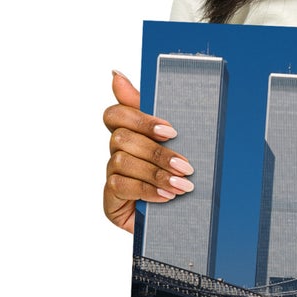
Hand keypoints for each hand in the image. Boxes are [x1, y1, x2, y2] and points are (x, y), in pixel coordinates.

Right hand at [103, 69, 195, 234]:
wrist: (181, 221)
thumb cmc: (178, 177)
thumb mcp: (177, 144)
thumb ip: (155, 112)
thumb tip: (117, 74)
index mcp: (130, 134)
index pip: (115, 114)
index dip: (140, 118)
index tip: (171, 130)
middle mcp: (116, 153)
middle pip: (122, 138)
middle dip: (157, 152)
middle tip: (186, 165)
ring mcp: (112, 176)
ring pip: (122, 162)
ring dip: (156, 173)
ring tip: (183, 185)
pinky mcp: (110, 199)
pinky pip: (121, 187)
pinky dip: (147, 190)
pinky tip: (167, 197)